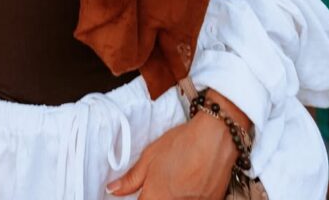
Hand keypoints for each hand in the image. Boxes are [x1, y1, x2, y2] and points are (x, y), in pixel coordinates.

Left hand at [107, 90, 245, 199]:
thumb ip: (131, 178)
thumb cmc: (182, 142)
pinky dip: (190, 195)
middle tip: (167, 180)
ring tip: (180, 178)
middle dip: (158, 196)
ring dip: (175, 194)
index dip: (140, 198)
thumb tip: (112, 190)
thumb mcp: (151, 156)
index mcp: (156, 196)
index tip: (144, 192)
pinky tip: (192, 182)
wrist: (216, 136)